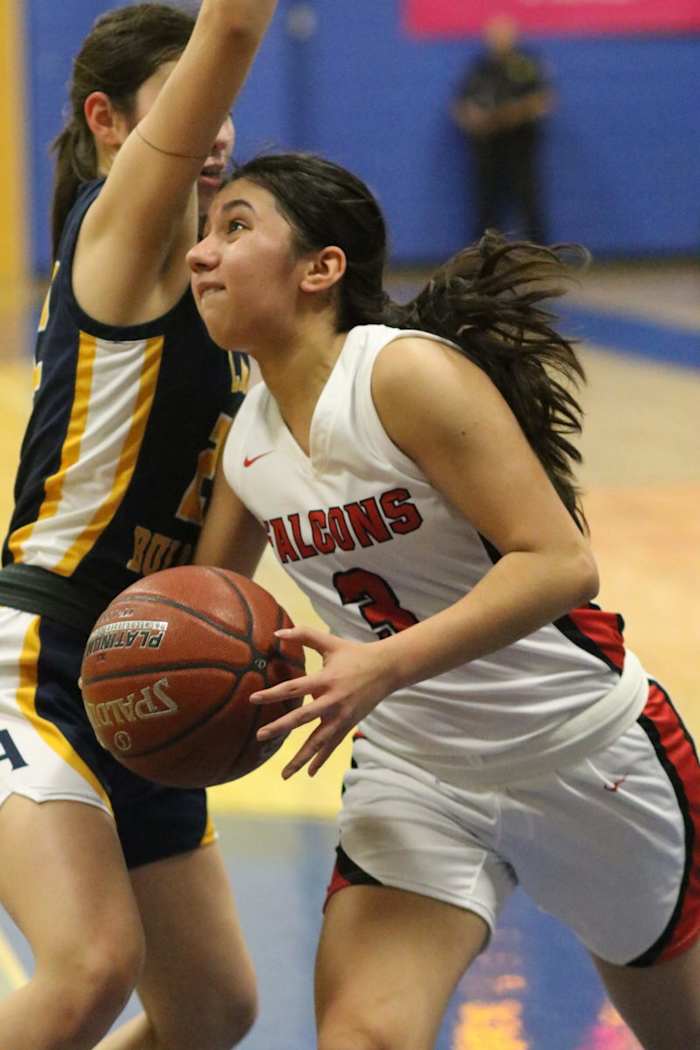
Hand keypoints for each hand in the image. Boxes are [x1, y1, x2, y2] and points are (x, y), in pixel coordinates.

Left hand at [249, 626, 398, 778]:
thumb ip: (304, 635)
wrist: (386, 669)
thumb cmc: (354, 654)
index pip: (294, 688)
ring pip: (318, 741)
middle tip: (260, 736)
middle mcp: (333, 701)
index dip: (273, 693)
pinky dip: (320, 760)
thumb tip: (277, 631)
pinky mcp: (348, 725)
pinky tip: (308, 773)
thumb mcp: (330, 643)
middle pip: (303, 718)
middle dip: (280, 728)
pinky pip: (332, 746)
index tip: (253, 699)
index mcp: (325, 680)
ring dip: (300, 758)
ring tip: (284, 774)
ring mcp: (342, 716)